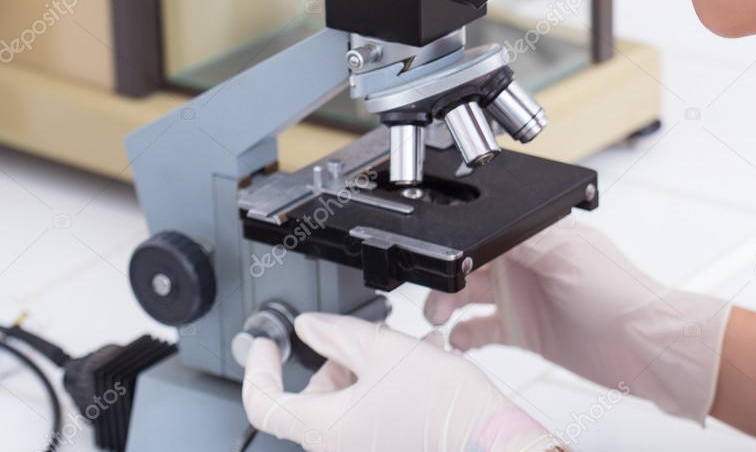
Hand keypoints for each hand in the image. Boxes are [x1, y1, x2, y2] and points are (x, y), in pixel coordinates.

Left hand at [243, 313, 559, 451]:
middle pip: (314, 395)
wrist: (486, 437)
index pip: (263, 404)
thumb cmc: (440, 404)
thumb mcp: (382, 350)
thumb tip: (308, 327)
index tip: (263, 344)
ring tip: (405, 345)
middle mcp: (339, 446)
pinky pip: (371, 410)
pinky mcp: (386, 445)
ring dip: (367, 365)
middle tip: (367, 337)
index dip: (257, 369)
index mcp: (326, 427)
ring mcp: (364, 448)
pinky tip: (418, 360)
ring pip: (346, 398)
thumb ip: (336, 334)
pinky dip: (385, 383)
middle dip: (336, 358)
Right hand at [425, 221, 730, 423]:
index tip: (442, 257)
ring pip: (468, 296)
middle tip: (434, 297)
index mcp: (534, 235)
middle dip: (445, 278)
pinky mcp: (522, 331)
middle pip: (469, 264)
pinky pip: (481, 330)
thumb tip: (484, 220)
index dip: (460, 243)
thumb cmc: (619, 291)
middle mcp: (525, 263)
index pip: (485, 231)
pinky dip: (464, 334)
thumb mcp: (566, 253)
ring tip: (440, 318)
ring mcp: (523, 297)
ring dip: (447, 304)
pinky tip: (459, 340)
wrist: (642, 345)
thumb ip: (522, 236)